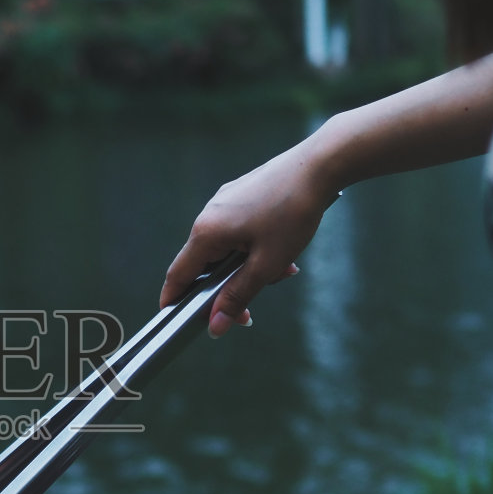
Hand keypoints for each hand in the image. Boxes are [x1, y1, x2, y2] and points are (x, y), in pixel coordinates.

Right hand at [160, 137, 341, 335]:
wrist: (317, 167)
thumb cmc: (293, 214)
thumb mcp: (266, 265)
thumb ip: (237, 297)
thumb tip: (215, 326)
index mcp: (207, 232)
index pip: (179, 275)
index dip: (174, 301)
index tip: (176, 322)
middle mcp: (208, 215)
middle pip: (204, 264)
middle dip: (227, 288)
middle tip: (250, 312)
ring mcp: (223, 202)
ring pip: (225, 248)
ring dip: (247, 268)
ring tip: (282, 270)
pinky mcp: (239, 195)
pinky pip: (236, 231)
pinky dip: (253, 248)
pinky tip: (281, 249)